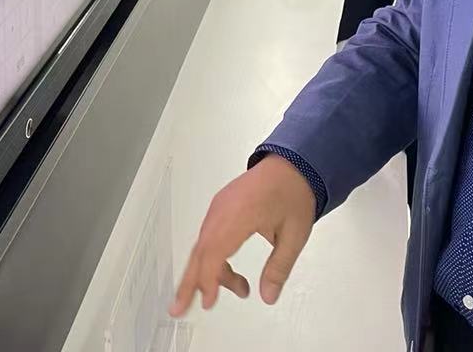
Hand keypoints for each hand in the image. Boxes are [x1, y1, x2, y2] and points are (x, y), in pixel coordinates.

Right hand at [169, 154, 316, 315]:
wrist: (293, 163)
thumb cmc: (294, 192)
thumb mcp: (295, 235)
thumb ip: (279, 268)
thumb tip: (268, 296)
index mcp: (239, 214)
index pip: (215, 251)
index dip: (209, 279)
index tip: (208, 302)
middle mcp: (223, 210)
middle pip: (199, 251)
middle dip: (188, 283)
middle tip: (178, 309)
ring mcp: (219, 208)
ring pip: (204, 246)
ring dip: (208, 272)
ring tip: (226, 293)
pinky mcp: (221, 207)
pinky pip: (209, 236)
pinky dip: (211, 257)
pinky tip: (226, 272)